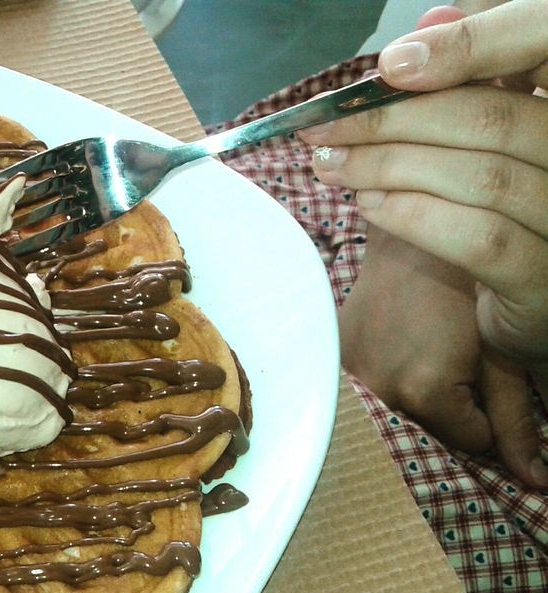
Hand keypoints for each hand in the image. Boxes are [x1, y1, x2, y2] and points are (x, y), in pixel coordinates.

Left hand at [299, 1, 547, 482]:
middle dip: (394, 118)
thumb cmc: (512, 210)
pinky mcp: (547, 279)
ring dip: (389, 165)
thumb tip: (432, 18)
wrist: (540, 304)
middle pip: (494, 115)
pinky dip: (413, 215)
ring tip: (332, 164)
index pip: (542, 45)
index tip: (391, 65)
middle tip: (325, 126)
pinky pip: (479, 238)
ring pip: (482, 175)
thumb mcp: (496, 136)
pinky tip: (369, 203)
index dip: (469, 45)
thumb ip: (475, 77)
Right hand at [340, 226, 547, 485]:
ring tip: (421, 347)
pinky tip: (394, 344)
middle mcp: (378, 392)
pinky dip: (385, 377)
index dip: (486, 414)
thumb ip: (516, 421)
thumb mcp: (503, 355)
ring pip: (398, 414)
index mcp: (425, 391)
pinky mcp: (332, 359)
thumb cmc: (466, 289)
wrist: (410, 240)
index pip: (469, 442)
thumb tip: (535, 480)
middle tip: (451, 356)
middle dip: (448, 408)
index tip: (482, 372)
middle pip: (429, 431)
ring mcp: (348, 376)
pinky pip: (367, 391)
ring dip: (414, 394)